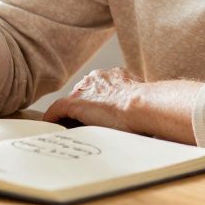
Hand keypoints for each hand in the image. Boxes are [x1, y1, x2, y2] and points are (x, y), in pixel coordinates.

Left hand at [44, 68, 201, 143]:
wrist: (143, 104)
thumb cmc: (150, 106)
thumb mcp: (145, 100)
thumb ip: (141, 102)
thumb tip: (154, 114)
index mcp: (114, 76)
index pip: (100, 88)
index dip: (97, 102)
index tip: (98, 112)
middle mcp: (97, 78)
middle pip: (83, 93)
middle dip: (81, 108)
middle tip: (79, 124)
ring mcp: (84, 90)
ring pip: (70, 103)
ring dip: (67, 115)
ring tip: (64, 128)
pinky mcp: (74, 103)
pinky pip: (56, 111)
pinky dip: (52, 119)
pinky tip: (49, 128)